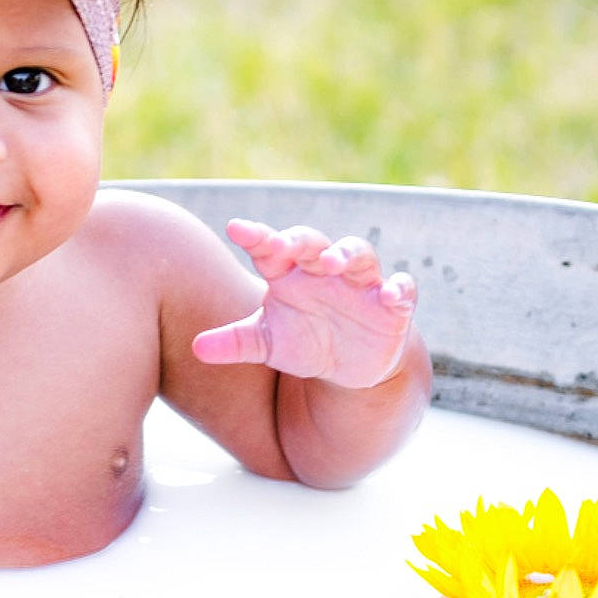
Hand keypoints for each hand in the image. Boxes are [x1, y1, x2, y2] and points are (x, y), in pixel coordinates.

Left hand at [192, 219, 418, 388]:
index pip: (270, 248)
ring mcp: (360, 283)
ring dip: (346, 253)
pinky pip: (402, 288)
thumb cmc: (303, 342)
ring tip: (332, 262)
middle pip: (313, 242)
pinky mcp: (392, 304)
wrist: (347, 369)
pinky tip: (391, 294)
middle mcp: (324, 269)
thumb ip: (236, 342)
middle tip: (284, 244)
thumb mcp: (268, 345)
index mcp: (290, 273)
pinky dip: (399, 288)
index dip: (256, 236)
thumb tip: (196, 347)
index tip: (236, 228)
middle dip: (300, 240)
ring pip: (358, 253)